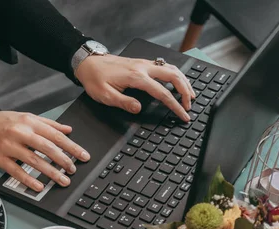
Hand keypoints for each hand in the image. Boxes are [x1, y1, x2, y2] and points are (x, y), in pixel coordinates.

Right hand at [0, 111, 89, 191]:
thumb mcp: (27, 117)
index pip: (55, 136)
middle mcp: (21, 133)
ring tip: (63, 180)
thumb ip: (49, 124)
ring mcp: (10, 147)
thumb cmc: (3, 121)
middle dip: (64, 160)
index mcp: (30, 122)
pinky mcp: (0, 159)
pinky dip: (28, 180)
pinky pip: (16, 171)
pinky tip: (39, 186)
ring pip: (34, 161)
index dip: (72, 147)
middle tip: (74, 170)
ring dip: (51, 172)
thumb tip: (68, 130)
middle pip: (47, 148)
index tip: (83, 156)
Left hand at [75, 54, 194, 120]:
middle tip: (190, 105)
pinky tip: (178, 81)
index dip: (175, 106)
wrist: (88, 63)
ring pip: (172, 68)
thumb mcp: (105, 95)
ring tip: (190, 94)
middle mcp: (143, 67)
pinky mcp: (142, 63)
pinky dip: (176, 74)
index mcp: (136, 77)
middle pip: (174, 76)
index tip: (183, 115)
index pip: (162, 93)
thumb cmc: (95, 78)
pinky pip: (165, 66)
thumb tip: (139, 109)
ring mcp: (144, 63)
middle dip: (186, 91)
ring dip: (183, 81)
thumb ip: (124, 102)